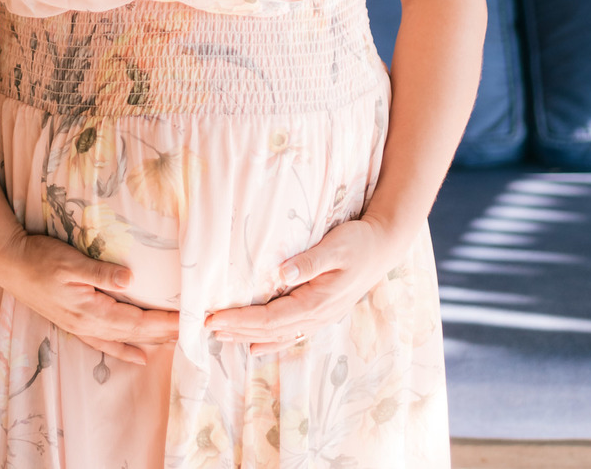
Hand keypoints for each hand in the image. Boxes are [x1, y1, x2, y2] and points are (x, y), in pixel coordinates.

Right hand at [0, 227, 179, 366]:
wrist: (10, 265)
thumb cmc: (40, 259)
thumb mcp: (71, 261)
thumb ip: (101, 272)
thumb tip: (131, 279)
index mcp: (91, 310)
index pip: (137, 320)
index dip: (165, 321)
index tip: (189, 320)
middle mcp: (89, 324)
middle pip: (136, 333)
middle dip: (166, 334)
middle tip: (194, 332)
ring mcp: (82, 326)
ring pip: (124, 341)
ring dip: (152, 342)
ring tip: (176, 344)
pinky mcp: (76, 323)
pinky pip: (107, 343)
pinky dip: (126, 351)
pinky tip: (140, 356)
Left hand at [205, 213, 398, 356]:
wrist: (383, 247)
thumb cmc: (359, 243)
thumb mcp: (336, 247)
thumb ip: (308, 262)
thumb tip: (280, 273)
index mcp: (317, 302)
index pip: (271, 318)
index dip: (241, 320)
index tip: (215, 318)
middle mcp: (317, 316)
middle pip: (270, 330)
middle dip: (237, 330)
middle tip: (207, 327)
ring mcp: (319, 318)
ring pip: (278, 335)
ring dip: (249, 336)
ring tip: (222, 338)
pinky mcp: (320, 313)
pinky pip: (290, 334)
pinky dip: (270, 342)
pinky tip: (254, 347)